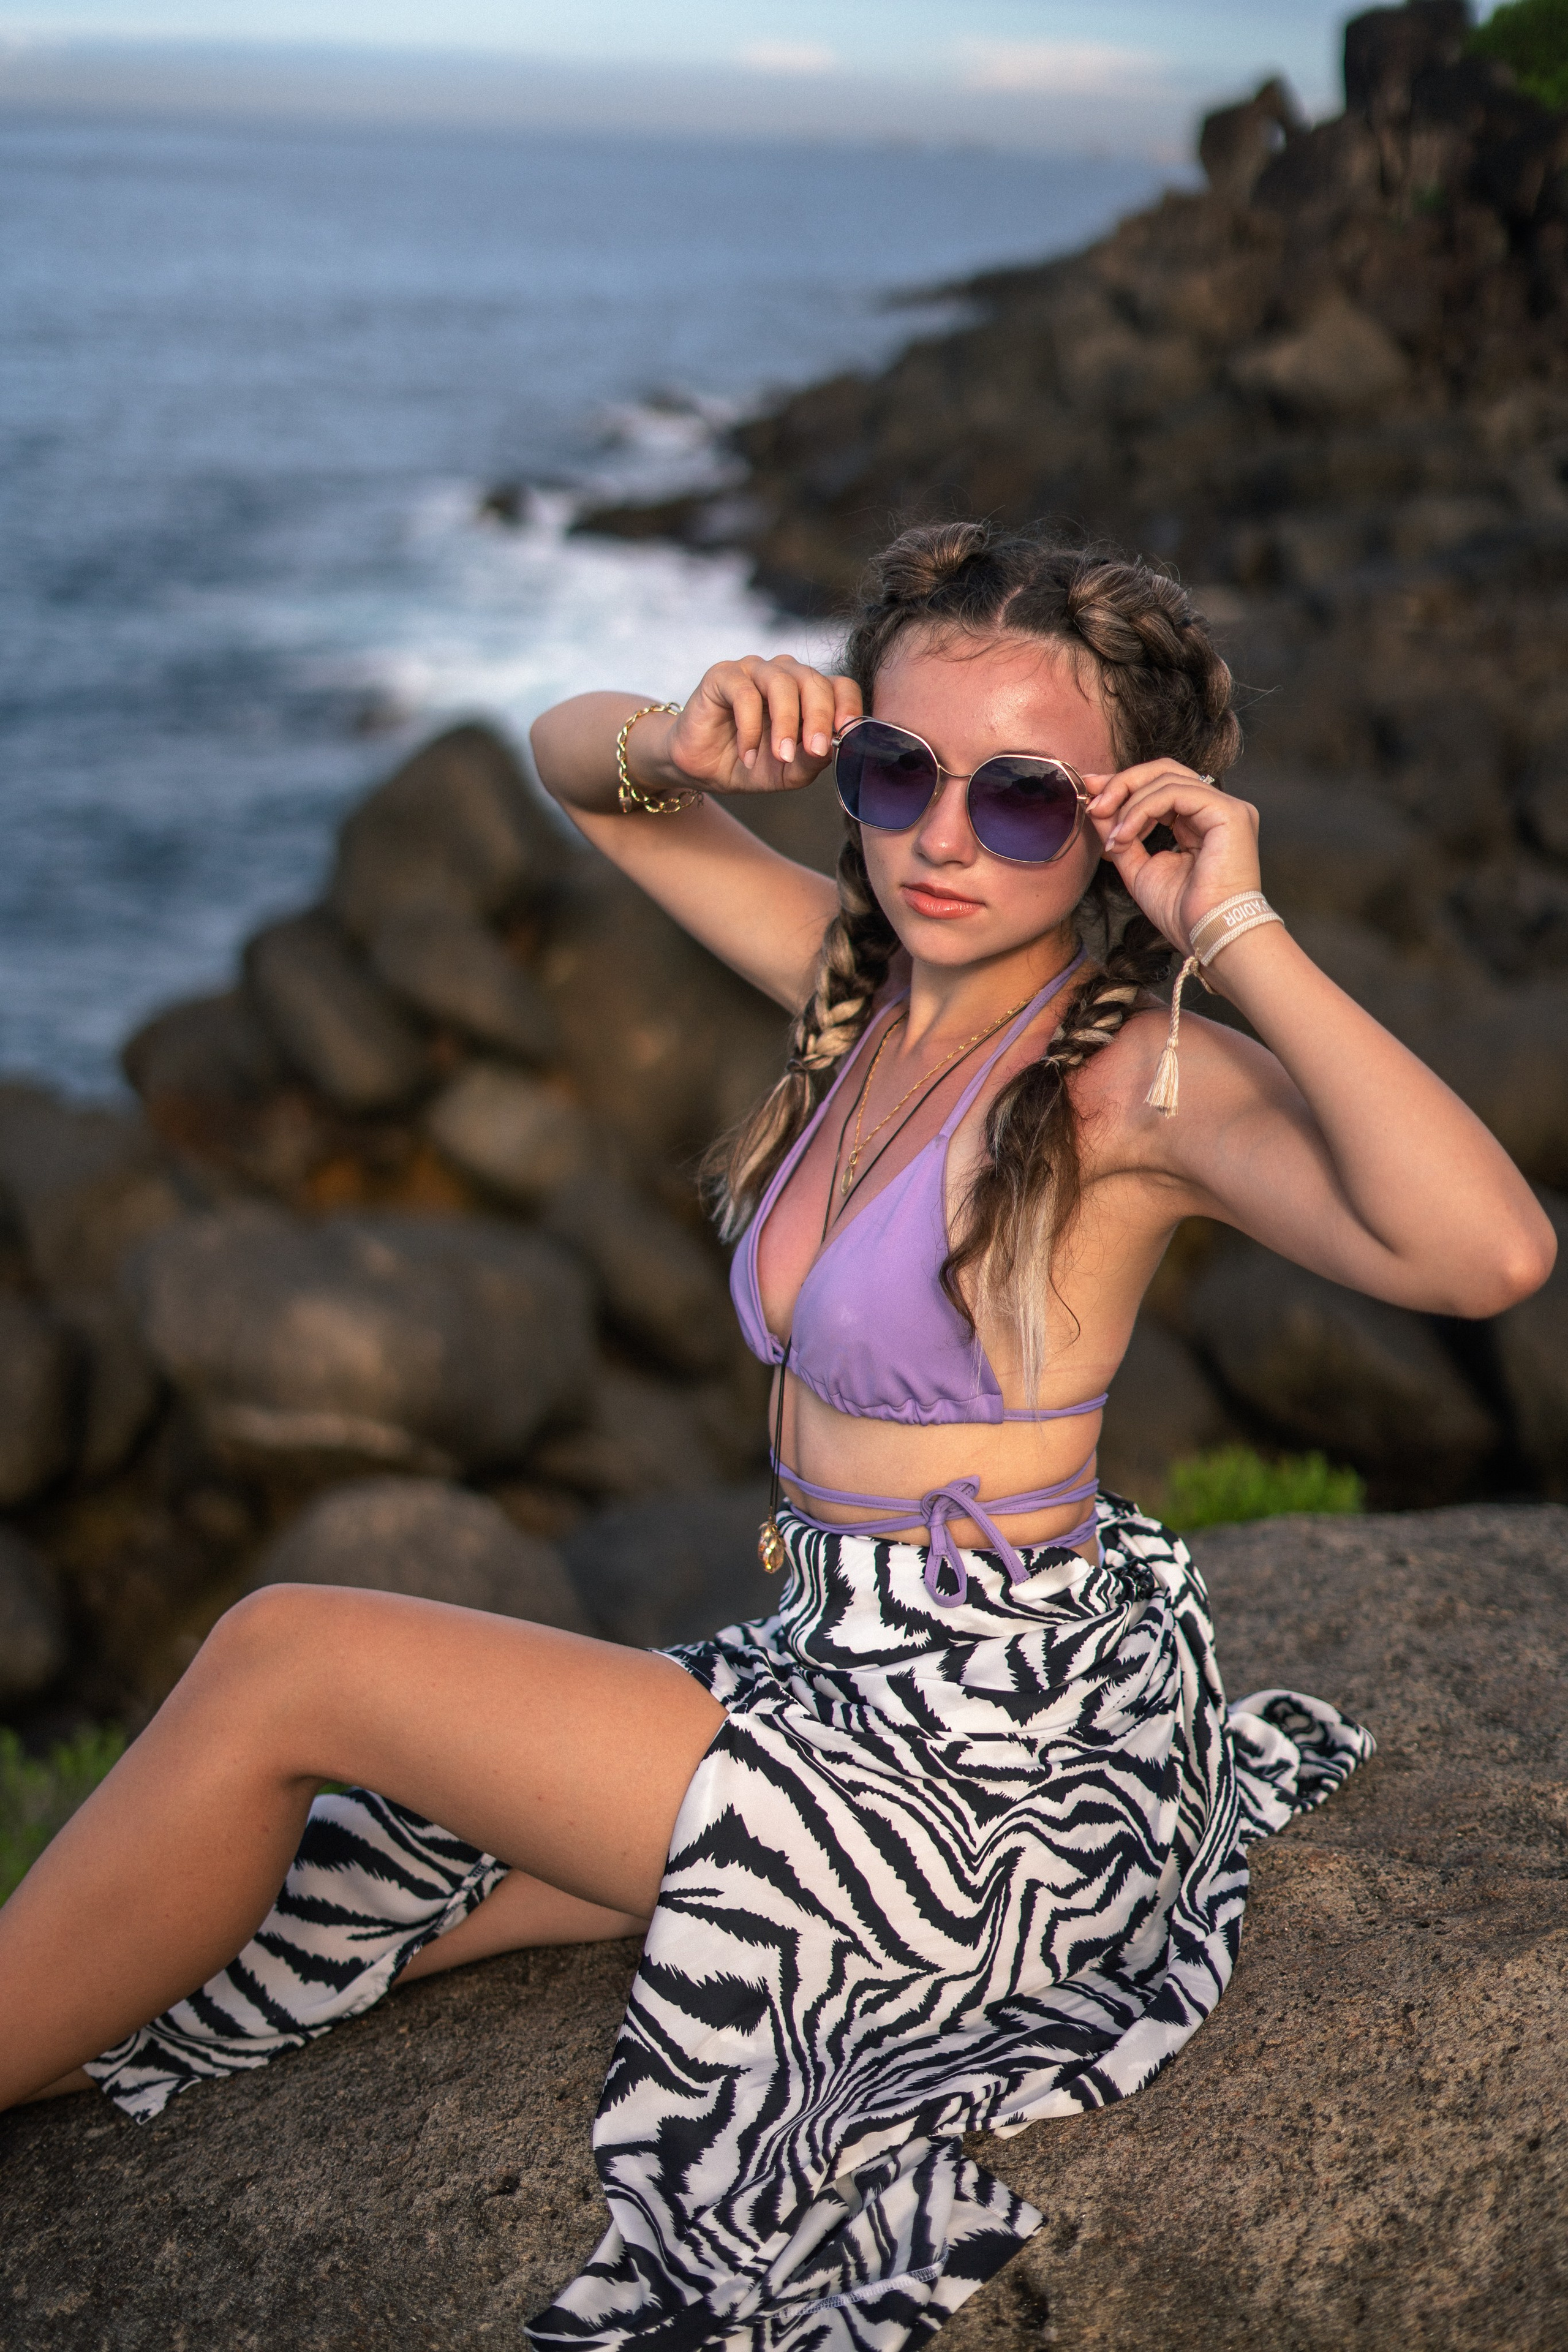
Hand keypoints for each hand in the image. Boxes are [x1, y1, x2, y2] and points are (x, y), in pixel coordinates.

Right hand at [652, 657, 862, 797]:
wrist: (703, 769)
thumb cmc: (751, 765)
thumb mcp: (789, 771)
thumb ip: (812, 760)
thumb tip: (828, 748)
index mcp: (807, 693)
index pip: (839, 685)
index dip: (847, 705)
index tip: (845, 733)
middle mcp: (784, 674)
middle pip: (814, 681)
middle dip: (819, 718)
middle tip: (815, 750)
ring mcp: (754, 670)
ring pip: (782, 683)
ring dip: (786, 723)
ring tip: (781, 755)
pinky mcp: (724, 674)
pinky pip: (746, 694)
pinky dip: (750, 729)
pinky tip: (747, 755)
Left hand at [1085, 762, 1261, 954]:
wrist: (1208, 936)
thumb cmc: (1182, 913)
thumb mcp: (1138, 867)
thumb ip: (1121, 834)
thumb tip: (1096, 807)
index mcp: (1199, 820)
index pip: (1160, 785)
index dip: (1124, 786)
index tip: (1090, 794)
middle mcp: (1215, 808)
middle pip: (1164, 771)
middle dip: (1123, 783)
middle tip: (1094, 804)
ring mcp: (1226, 807)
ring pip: (1166, 778)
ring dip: (1128, 804)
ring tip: (1113, 838)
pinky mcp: (1229, 812)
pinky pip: (1174, 793)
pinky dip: (1142, 810)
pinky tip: (1126, 835)